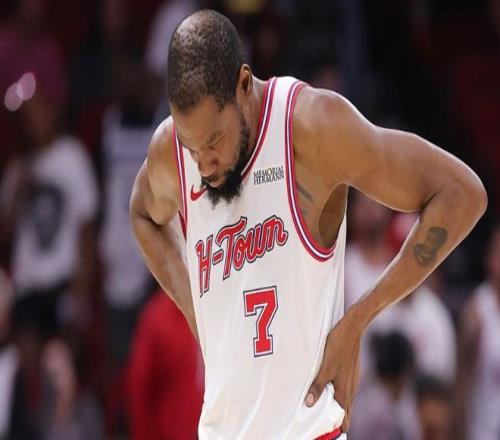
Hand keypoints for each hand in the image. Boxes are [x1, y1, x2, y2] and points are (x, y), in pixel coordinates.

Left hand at [305, 312, 361, 431]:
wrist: (353, 327)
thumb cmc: (338, 346)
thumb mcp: (324, 367)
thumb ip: (317, 386)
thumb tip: (309, 404)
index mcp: (345, 391)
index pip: (344, 418)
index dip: (337, 426)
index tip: (326, 431)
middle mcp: (351, 388)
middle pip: (345, 411)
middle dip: (336, 418)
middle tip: (322, 423)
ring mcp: (353, 379)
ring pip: (345, 399)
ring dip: (336, 405)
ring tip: (323, 408)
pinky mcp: (351, 370)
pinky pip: (346, 388)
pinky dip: (338, 393)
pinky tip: (330, 388)